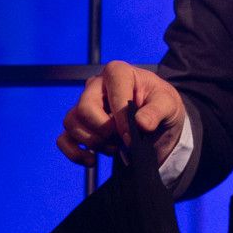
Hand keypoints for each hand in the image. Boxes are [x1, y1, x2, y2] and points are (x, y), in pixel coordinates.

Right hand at [54, 60, 186, 168]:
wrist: (157, 122)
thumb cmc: (161, 106)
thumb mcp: (169, 105)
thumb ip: (157, 111)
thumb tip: (141, 123)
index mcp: (118, 73)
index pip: (112, 93)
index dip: (121, 119)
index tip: (132, 137)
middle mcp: (96, 85)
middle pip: (84, 108)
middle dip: (103, 131)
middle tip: (121, 140)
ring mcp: (85, 105)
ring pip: (72, 123)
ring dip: (93, 142)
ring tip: (114, 148)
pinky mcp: (79, 125)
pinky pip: (63, 139)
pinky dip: (74, 153)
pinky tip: (92, 160)